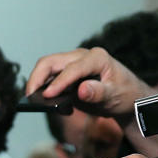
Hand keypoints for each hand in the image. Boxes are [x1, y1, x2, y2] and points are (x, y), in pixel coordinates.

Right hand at [25, 47, 153, 117]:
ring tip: (33, 99)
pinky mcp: (68, 73)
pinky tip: (47, 101)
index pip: (72, 69)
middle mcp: (82, 56)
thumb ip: (99, 93)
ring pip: (47, 67)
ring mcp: (73, 63)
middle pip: (51, 62)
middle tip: (29, 96)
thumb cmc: (124, 94)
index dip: (58, 82)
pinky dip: (44, 86)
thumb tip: (82, 90)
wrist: (127, 96)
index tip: (46, 96)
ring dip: (37, 81)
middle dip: (37, 77)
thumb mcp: (115, 96)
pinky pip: (50, 77)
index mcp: (96, 58)